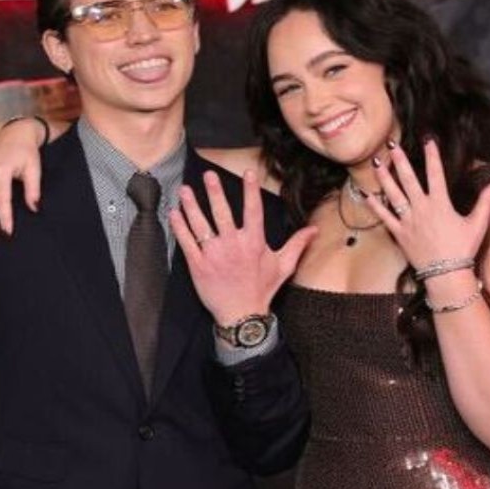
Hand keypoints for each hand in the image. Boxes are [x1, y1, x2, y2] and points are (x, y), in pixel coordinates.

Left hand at [170, 170, 318, 325]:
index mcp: (254, 242)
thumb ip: (297, 244)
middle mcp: (233, 245)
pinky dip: (180, 227)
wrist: (242, 315)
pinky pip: (187, 242)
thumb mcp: (284, 266)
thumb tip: (314, 229)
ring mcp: (214, 255)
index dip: (250, 190)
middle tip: (208, 175)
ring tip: (185, 190)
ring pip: (201, 224)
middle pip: (222, 212)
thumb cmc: (262, 289)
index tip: (247, 172)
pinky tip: (174, 213)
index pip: (253, 210)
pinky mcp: (198, 265)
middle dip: (215, 192)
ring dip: (192, 205)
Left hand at [364, 139, 489, 269]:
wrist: (446, 274)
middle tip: (392, 144)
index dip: (432, 155)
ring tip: (376, 163)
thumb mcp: (478, 224)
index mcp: (440, 204)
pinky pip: (385, 217)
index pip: (436, 173)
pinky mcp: (399, 234)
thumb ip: (485, 202)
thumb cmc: (463, 249)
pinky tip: (367, 194)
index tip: (428, 140)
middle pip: (408, 179)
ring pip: (393, 194)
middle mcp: (422, 209)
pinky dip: (376, 206)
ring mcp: (408, 221)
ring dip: (384, 178)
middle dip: (400, 160)